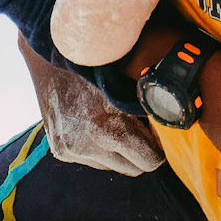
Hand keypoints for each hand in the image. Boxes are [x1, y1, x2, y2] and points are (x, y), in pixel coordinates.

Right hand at [21, 41, 163, 175]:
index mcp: (104, 129)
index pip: (148, 161)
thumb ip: (147, 108)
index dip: (159, 147)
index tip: (159, 132)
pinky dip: (102, 148)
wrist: (50, 52)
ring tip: (120, 121)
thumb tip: (170, 126)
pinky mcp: (60, 150)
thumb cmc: (97, 61)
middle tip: (143, 126)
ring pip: (113, 166)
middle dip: (142, 151)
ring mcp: (69, 150)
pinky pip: (93, 160)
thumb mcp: (128, 80)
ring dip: (120, 151)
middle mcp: (84, 145)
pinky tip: (101, 123)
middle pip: (133, 169)